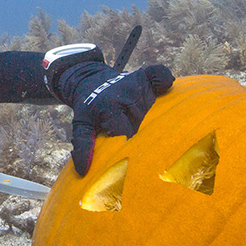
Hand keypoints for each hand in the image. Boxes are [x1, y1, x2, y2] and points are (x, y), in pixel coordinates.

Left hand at [50, 55, 173, 174]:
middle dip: (142, 133)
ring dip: (154, 115)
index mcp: (110, 109)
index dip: (129, 144)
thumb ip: (83, 146)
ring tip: (145, 121)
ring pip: (156, 106)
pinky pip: (160, 75)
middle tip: (138, 138)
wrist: (89, 81)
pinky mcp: (143, 75)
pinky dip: (163, 81)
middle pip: (144, 123)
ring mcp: (136, 84)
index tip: (130, 153)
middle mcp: (125, 96)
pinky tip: (163, 90)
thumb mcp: (82, 125)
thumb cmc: (89, 109)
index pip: (127, 133)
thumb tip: (84, 170)